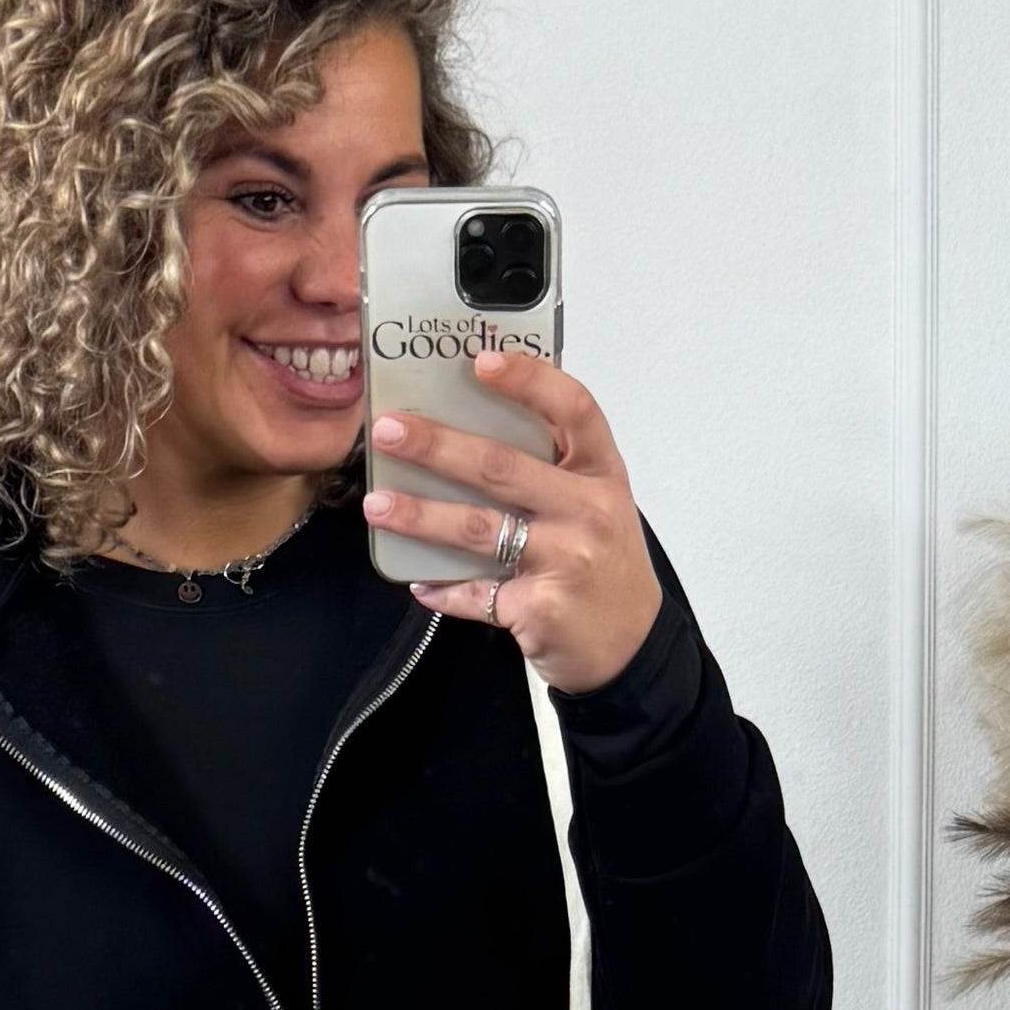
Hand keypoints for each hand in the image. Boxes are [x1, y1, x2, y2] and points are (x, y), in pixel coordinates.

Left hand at [361, 349, 663, 694]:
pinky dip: (441, 588)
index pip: (574, 410)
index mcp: (603, 474)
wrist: (631, 647)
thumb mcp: (597, 506)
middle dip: (436, 446)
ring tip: (378, 505)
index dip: (529, 380)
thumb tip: (461, 438)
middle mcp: (587, 511)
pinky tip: (417, 581)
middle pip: (502, 467)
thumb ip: (551, 473)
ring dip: (420, 516)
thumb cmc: (604, 566)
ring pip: (476, 528)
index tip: (480, 362)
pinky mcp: (539, 607)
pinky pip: (474, 592)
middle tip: (389, 431)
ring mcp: (565, 560)